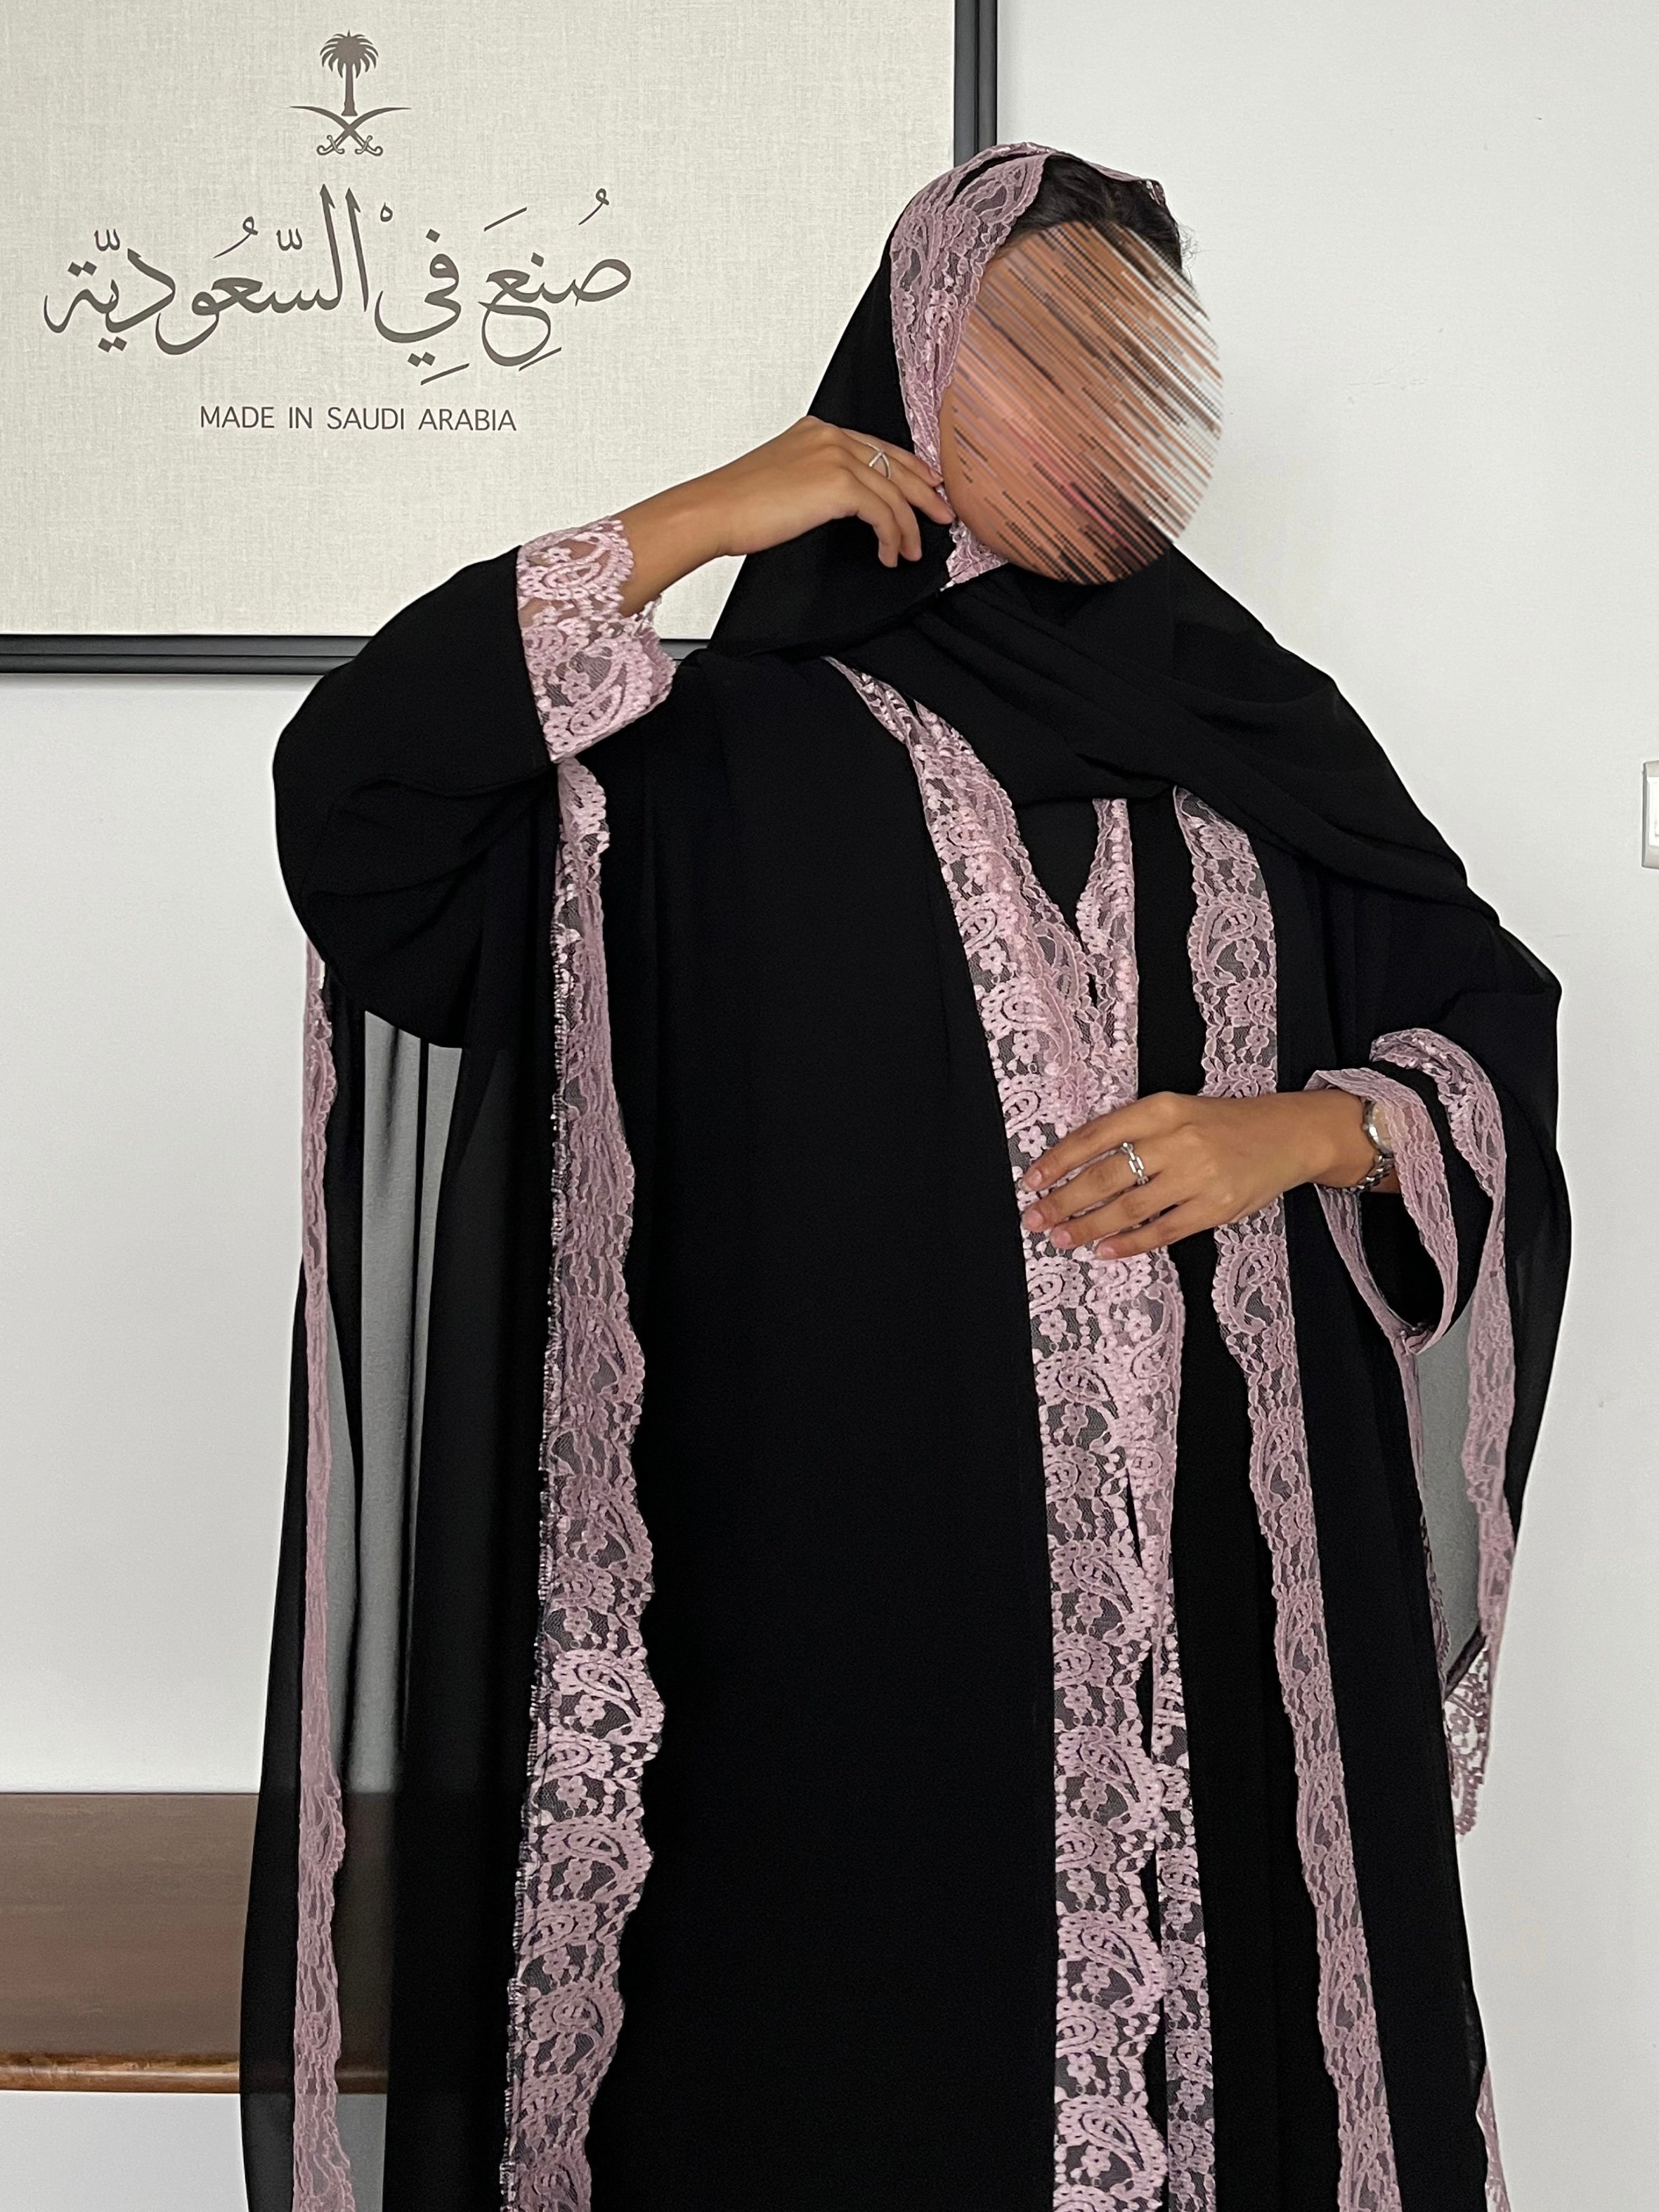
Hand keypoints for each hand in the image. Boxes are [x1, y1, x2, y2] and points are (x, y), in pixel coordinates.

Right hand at [615, 418, 955, 612]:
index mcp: (817, 431)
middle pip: (895, 463)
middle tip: (941, 514)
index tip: (925, 486)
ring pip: (894, 490)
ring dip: (908, 525)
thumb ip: (815, 480)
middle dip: (923, 493)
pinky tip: (888, 554)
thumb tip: (838, 503)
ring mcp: (835, 456)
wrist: (713, 511)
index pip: (876, 446)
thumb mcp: (782, 479)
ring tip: (912, 549)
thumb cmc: (736, 505)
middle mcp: (830, 436)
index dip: (907, 468)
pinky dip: (892, 536)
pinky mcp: (838, 483)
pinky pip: (883, 512)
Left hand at [1018, 1089, 1392, 1260]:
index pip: (1097, 1134)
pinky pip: (1162, 1231)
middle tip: (1035, 1217)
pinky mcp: (1214, 1207)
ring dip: (1088, 1226)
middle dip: (1063, 1200)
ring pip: (1129, 1207)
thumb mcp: (1176, 1113)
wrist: (1287, 1135)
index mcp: (1162, 1109)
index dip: (1059, 1159)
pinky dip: (1129, 1244)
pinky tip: (1104, 1251)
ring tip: (1061, 1238)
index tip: (1031, 1179)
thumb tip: (1076, 1167)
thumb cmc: (1221, 1125)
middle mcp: (1177, 1139)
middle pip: (1106, 1175)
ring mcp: (1197, 1175)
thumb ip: (1134, 1133)